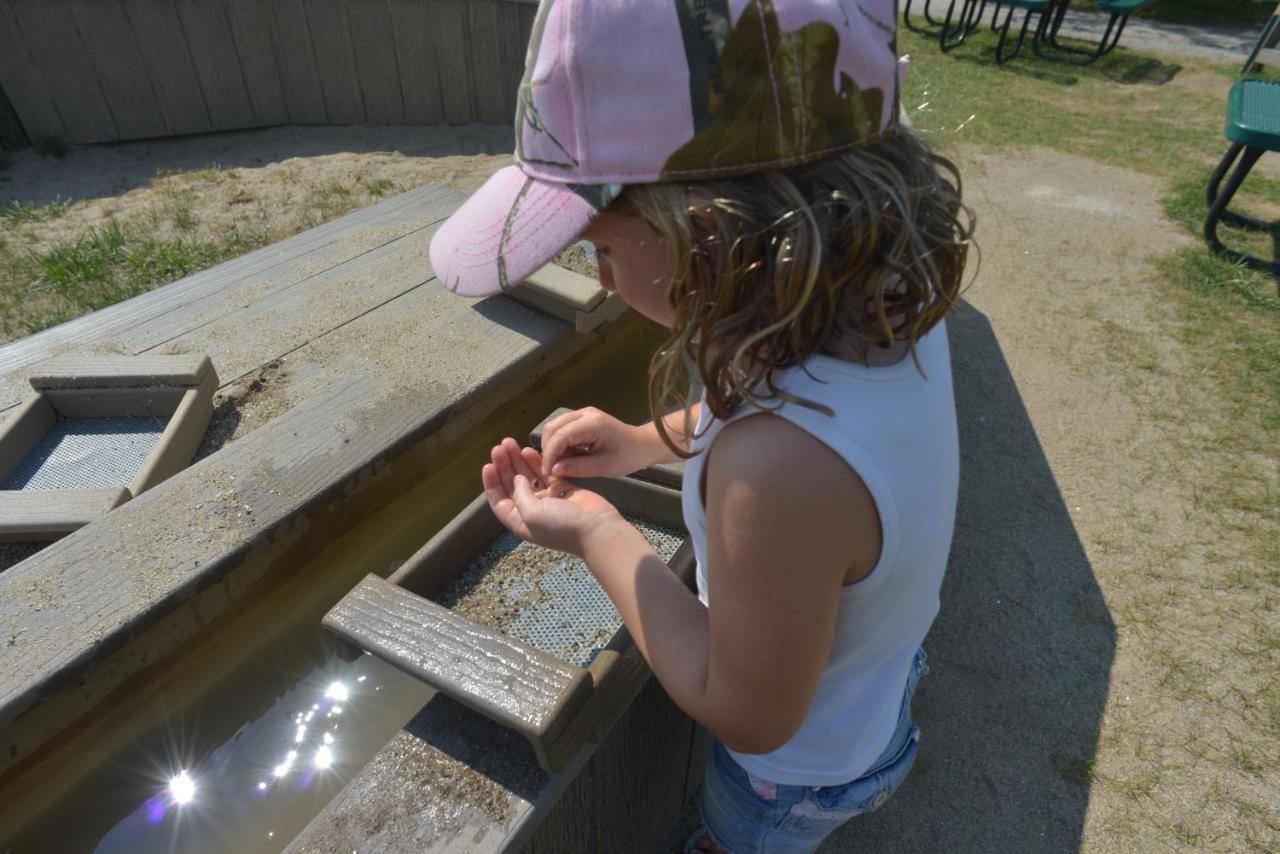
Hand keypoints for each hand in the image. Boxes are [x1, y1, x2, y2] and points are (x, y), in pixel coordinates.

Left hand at [481, 437, 629, 556]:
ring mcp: (547, 499)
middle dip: (504, 466)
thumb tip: (518, 479)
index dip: (491, 483)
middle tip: (500, 447)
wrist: (596, 528)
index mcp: (520, 521)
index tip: (488, 465)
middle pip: (512, 484)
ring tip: (510, 443)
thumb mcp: (531, 513)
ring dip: (518, 460)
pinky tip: (529, 450)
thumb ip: (520, 494)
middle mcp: (531, 510)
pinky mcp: (562, 489)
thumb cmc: (561, 526)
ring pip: (528, 476)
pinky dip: (536, 462)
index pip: (499, 500)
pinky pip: (545, 473)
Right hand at [540, 406, 651, 479]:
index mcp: (592, 423)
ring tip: (560, 465)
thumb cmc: (628, 456)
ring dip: (553, 446)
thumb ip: (578, 468)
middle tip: (552, 470)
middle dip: (548, 449)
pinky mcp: (582, 418)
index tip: (548, 472)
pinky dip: (560, 444)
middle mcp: (584, 413)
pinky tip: (568, 457)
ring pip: (554, 427)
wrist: (644, 445)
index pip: (560, 436)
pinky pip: (562, 429)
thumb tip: (554, 470)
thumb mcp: (604, 467)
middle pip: (552, 428)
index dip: (550, 455)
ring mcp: (583, 413)